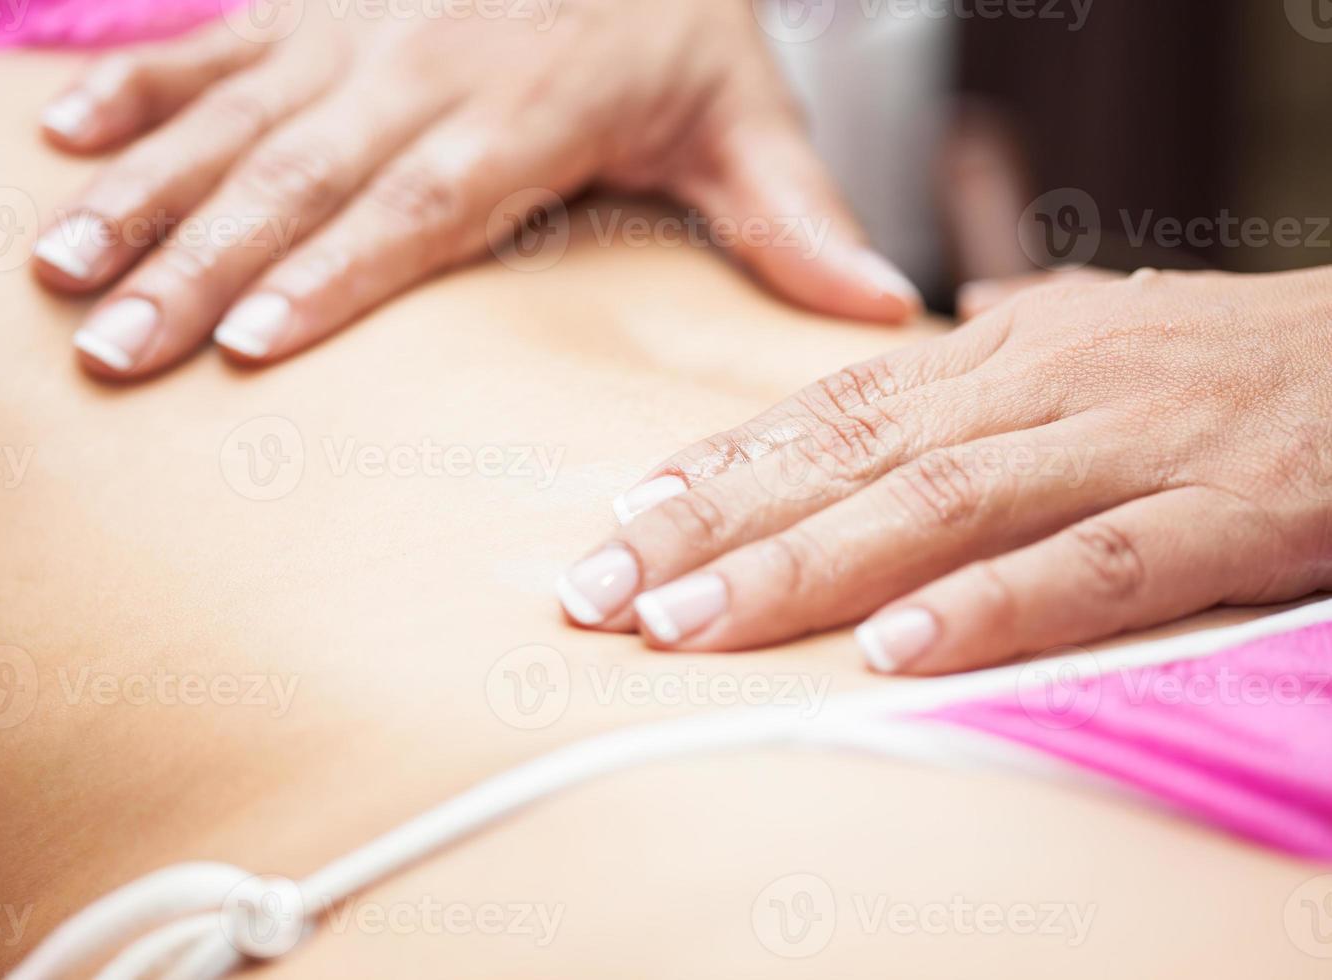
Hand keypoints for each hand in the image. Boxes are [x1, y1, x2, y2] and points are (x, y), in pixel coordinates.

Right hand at [31, 0, 920, 378]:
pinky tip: (53, 136)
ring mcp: (351, 38)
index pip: (413, 210)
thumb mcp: (747, 109)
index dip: (330, 274)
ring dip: (140, 194)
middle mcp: (417, 79)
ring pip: (229, 122)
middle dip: (196, 267)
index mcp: (517, 123)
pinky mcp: (312, 8)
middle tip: (110, 348)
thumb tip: (885, 313)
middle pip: (295, 183)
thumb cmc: (674, 13)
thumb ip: (795, 217)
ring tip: (54, 270)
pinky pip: (209, 45)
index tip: (248, 341)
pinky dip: (130, 87)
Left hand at [556, 267, 1331, 673]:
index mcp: (1005, 350)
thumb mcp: (1090, 349)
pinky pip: (1095, 562)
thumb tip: (891, 393)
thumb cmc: (1233, 363)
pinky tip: (898, 651)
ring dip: (805, 568)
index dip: (716, 466)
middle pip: (848, 456)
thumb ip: (985, 381)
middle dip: (713, 527)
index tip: (620, 523)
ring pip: (939, 503)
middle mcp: (1045, 383)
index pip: (827, 409)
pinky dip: (992, 605)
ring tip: (695, 625)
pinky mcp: (1229, 507)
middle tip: (603, 591)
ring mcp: (1133, 441)